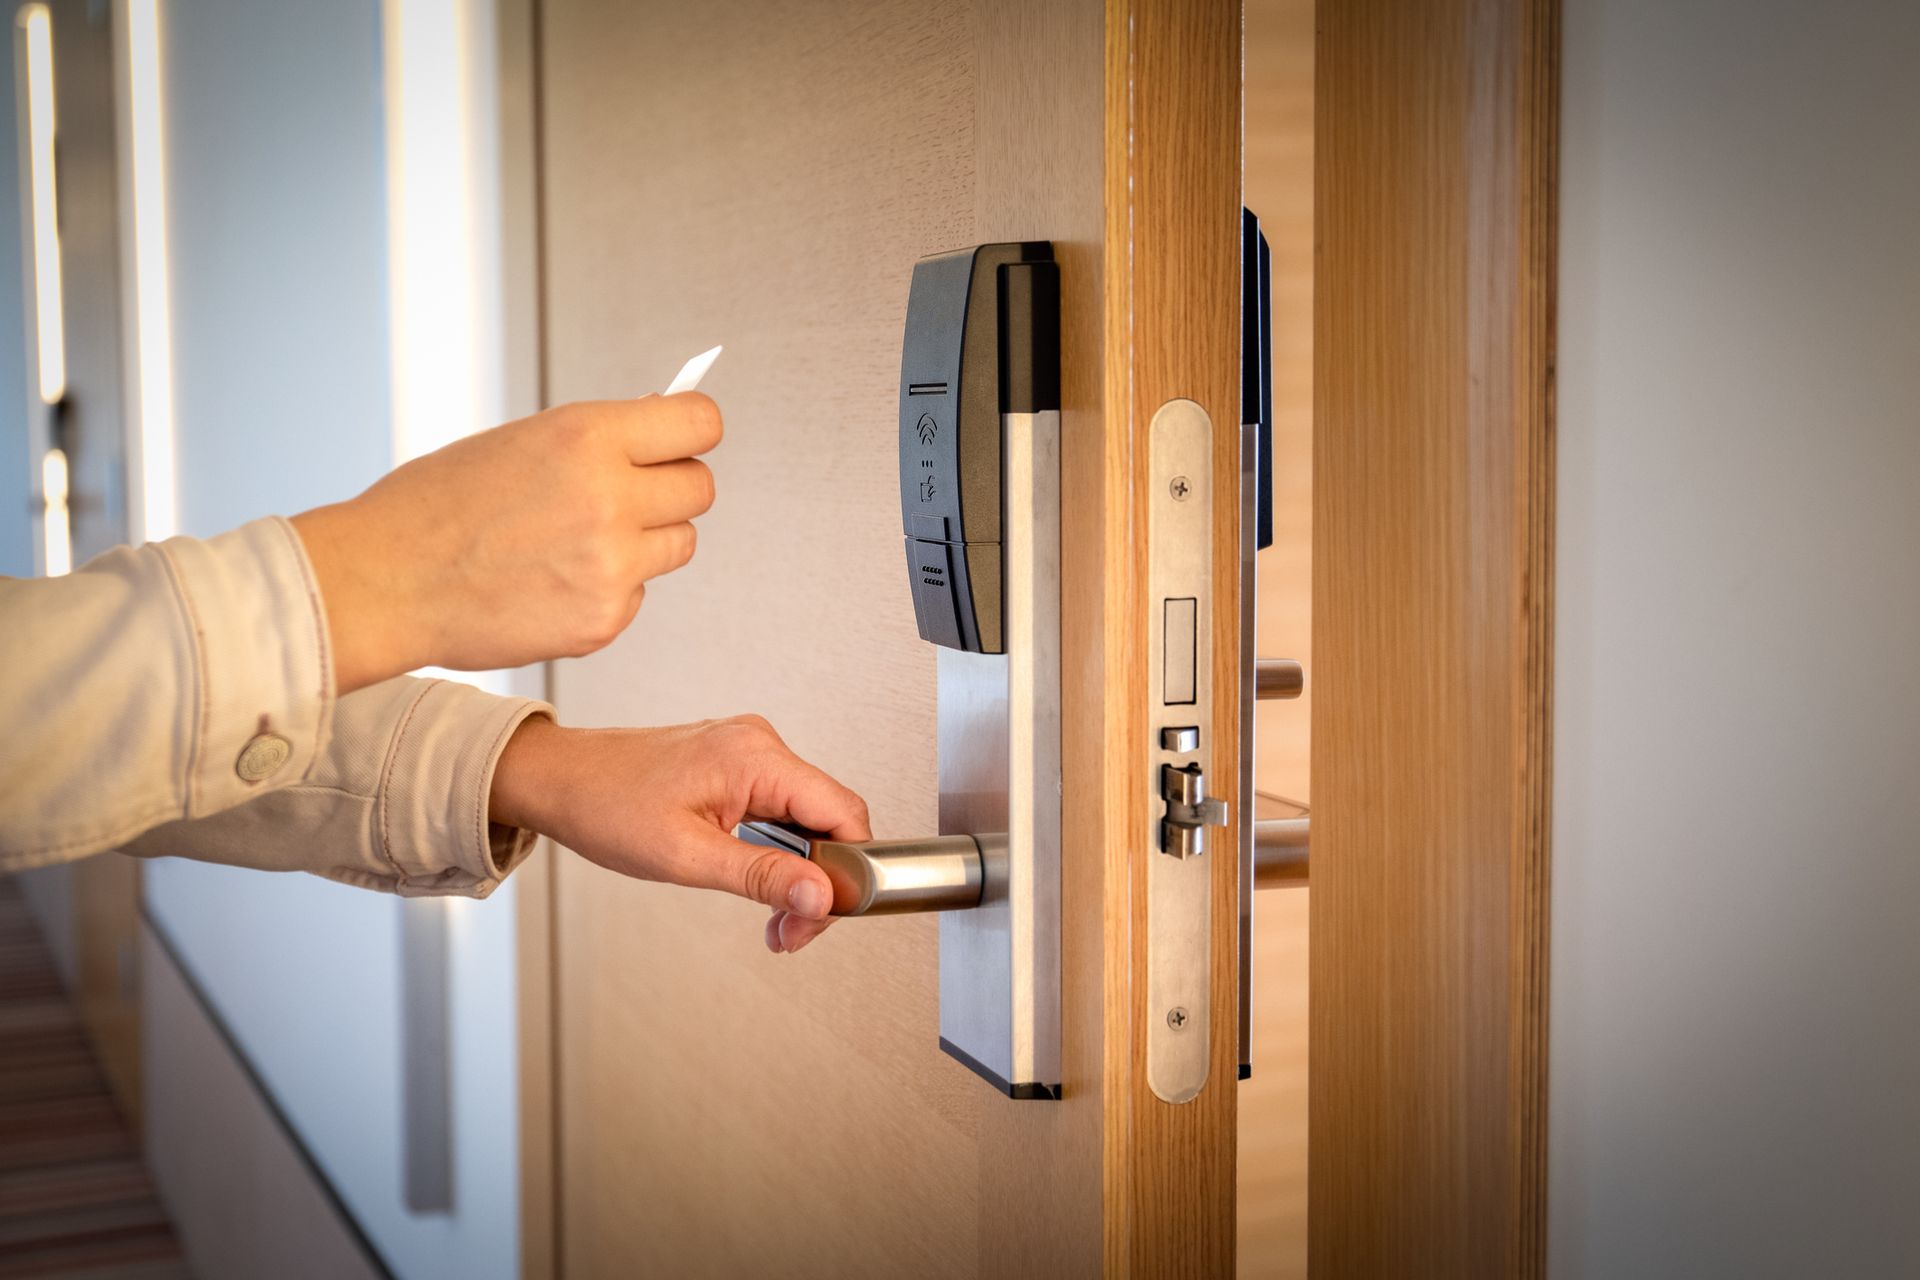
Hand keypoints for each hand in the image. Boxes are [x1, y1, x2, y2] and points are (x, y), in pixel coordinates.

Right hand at [291, 395, 720, 692]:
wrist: (385, 583)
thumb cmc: (439, 505)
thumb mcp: (520, 441)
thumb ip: (598, 439)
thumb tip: (664, 427)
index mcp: (587, 437)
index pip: (700, 423)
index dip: (692, 432)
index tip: (680, 442)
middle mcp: (610, 499)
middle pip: (700, 488)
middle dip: (671, 488)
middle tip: (627, 495)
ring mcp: (611, 567)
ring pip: (679, 544)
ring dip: (646, 540)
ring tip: (580, 540)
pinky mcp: (604, 621)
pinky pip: (638, 593)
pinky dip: (608, 588)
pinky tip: (552, 582)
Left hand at [488, 714, 871, 953]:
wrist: (558, 780)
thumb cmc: (605, 806)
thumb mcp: (685, 856)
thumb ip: (761, 876)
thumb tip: (821, 896)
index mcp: (756, 757)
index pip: (842, 812)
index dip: (848, 871)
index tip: (824, 914)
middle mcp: (761, 745)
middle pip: (829, 820)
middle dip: (818, 884)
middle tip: (790, 930)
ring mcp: (749, 752)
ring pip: (807, 820)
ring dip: (796, 874)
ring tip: (772, 919)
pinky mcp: (737, 765)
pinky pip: (781, 810)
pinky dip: (777, 853)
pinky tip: (757, 882)